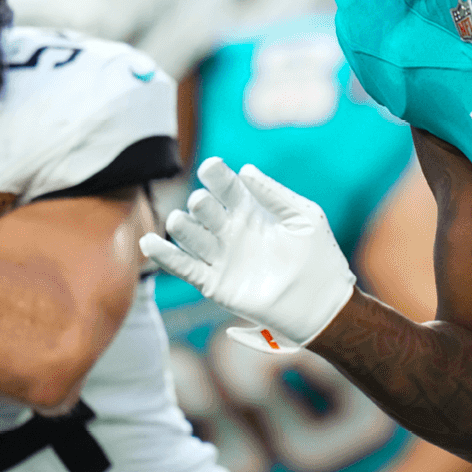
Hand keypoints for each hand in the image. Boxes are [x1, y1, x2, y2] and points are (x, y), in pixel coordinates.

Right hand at [139, 157, 356, 352]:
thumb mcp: (303, 217)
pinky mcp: (216, 284)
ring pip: (191, 236)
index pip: (225, 187)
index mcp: (251, 211)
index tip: (211, 167)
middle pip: (205, 210)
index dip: (216, 176)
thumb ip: (274, 194)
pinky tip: (149, 242)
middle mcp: (232, 231)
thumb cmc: (319, 257)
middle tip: (203, 203)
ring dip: (182, 227)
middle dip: (201, 204)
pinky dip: (165, 256)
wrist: (322, 304)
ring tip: (180, 220)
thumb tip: (246, 169)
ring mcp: (222, 257)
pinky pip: (184, 267)